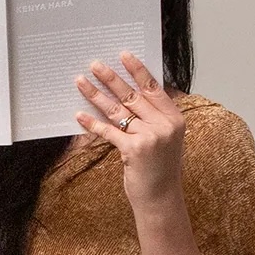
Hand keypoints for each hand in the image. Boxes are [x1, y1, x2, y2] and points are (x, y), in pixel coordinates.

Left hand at [74, 52, 185, 216]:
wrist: (161, 199)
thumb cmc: (160, 169)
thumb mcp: (165, 140)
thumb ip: (153, 118)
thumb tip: (128, 96)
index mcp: (175, 119)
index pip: (153, 88)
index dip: (138, 71)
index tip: (124, 55)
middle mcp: (165, 125)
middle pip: (133, 95)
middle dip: (111, 78)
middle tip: (94, 65)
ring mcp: (151, 137)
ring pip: (118, 110)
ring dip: (96, 95)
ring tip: (81, 82)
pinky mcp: (134, 149)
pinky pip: (109, 131)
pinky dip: (92, 123)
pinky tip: (79, 115)